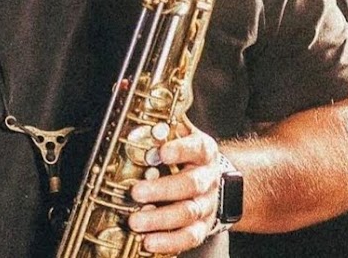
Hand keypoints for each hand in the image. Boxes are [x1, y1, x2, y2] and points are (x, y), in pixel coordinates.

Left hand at [127, 120, 220, 254]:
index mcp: (204, 152)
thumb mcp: (181, 134)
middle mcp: (208, 178)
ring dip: (160, 219)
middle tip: (136, 192)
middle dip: (162, 190)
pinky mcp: (202, 228)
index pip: (197, 148)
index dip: (180, 150)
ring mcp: (206, 205)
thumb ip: (162, 125)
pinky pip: (189, 238)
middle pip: (190, 184)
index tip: (161, 152)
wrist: (213, 182)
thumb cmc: (188, 156)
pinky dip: (169, 242)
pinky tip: (149, 242)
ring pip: (187, 213)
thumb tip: (134, 104)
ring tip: (136, 221)